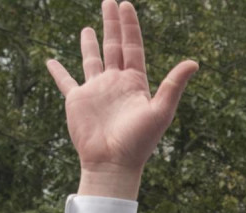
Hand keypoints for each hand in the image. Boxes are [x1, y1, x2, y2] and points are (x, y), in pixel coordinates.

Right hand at [47, 1, 197, 200]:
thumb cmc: (139, 142)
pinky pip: (65, 82)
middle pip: (113, 46)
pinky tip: (51, 61)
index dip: (130, 26)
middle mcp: (115, 84)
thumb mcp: (161, 111)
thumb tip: (194, 62)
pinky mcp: (78, 101)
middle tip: (110, 2)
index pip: (132, 47)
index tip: (126, 5)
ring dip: (89, 44)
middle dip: (112, 24)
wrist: (113, 163)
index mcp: (135, 83)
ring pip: (92, 60)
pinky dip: (58, 72)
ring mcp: (96, 91)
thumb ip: (174, 85)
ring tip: (87, 27)